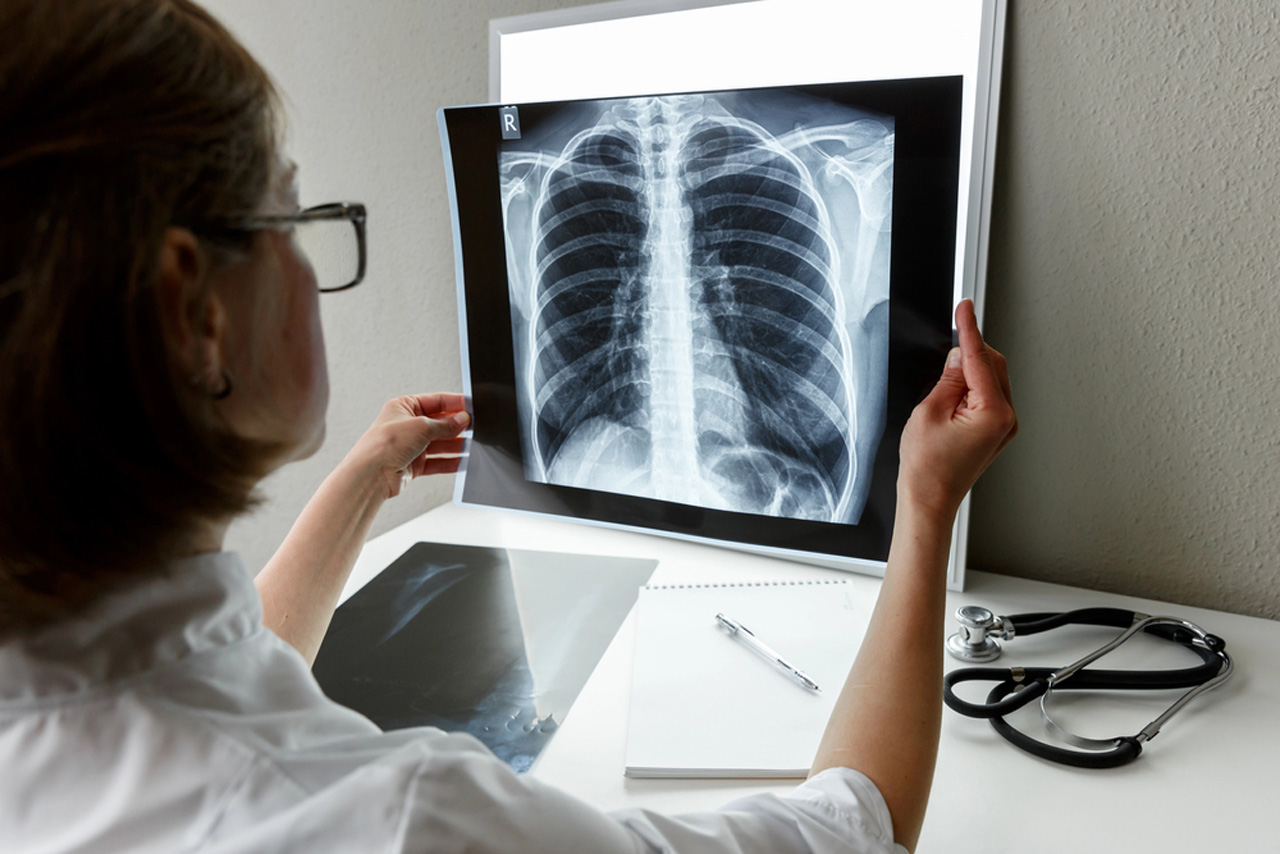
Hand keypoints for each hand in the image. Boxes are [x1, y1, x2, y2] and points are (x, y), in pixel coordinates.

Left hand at [345, 392, 469, 498]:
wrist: (371, 475)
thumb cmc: (384, 445)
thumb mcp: (421, 426)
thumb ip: (445, 425)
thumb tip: (462, 420)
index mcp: (404, 407)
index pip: (436, 401)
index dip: (455, 403)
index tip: (471, 407)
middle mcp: (407, 425)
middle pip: (439, 423)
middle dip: (456, 426)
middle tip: (474, 427)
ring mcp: (410, 445)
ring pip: (440, 443)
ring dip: (455, 445)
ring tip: (472, 445)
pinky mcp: (414, 464)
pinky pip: (437, 462)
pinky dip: (450, 462)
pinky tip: (462, 461)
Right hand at [897, 300, 1016, 518]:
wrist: (928, 501)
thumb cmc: (926, 468)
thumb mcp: (929, 412)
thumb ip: (949, 379)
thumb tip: (959, 356)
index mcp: (993, 413)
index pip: (979, 359)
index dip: (969, 330)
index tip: (965, 307)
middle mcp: (1005, 420)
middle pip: (993, 365)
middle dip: (970, 352)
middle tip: (944, 350)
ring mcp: (1003, 427)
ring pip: (992, 380)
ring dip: (971, 370)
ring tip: (942, 387)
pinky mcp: (995, 432)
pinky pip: (989, 397)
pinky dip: (973, 386)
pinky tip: (953, 393)